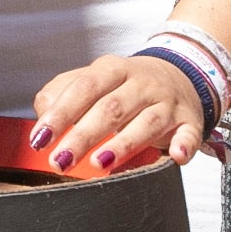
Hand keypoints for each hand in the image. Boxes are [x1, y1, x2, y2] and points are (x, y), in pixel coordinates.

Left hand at [27, 53, 204, 176]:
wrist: (179, 75)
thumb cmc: (126, 85)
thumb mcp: (94, 79)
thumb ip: (64, 92)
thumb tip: (43, 114)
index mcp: (113, 68)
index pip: (84, 87)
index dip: (61, 112)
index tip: (41, 137)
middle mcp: (141, 82)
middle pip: (111, 108)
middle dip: (83, 135)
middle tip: (61, 159)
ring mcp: (167, 102)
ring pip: (146, 122)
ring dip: (123, 144)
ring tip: (99, 163)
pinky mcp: (189, 122)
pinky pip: (189, 134)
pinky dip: (183, 146)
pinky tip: (174, 156)